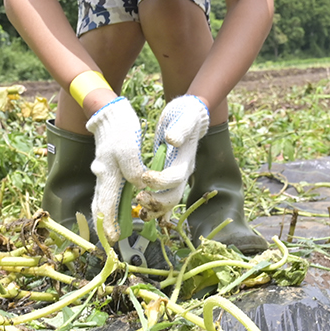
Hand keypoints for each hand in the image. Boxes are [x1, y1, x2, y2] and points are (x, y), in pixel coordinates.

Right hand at [85, 96, 147, 239]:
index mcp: (107, 174)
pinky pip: (109, 187)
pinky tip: (118, 203)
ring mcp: (104, 170)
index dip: (109, 223)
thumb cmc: (120, 128)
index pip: (105, 206)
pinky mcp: (109, 164)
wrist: (110, 111)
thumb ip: (134, 171)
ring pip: (104, 196)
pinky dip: (112, 199)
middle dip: (105, 222)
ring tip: (112, 226)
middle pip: (101, 204)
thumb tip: (139, 187)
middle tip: (110, 237)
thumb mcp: (128, 150)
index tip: (112, 238)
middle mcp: (103, 175)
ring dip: (108, 213)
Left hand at [147, 94, 210, 212]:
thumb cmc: (185, 116)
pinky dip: (156, 209)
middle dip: (157, 201)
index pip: (176, 177)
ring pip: (169, 200)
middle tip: (138, 199)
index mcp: (186, 160)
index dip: (161, 181)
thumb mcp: (184, 118)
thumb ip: (180, 129)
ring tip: (140, 211)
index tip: (144, 176)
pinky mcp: (170, 178)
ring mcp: (178, 177)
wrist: (190, 117)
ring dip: (155, 209)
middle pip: (174, 195)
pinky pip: (164, 197)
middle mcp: (183, 172)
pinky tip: (144, 214)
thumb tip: (172, 139)